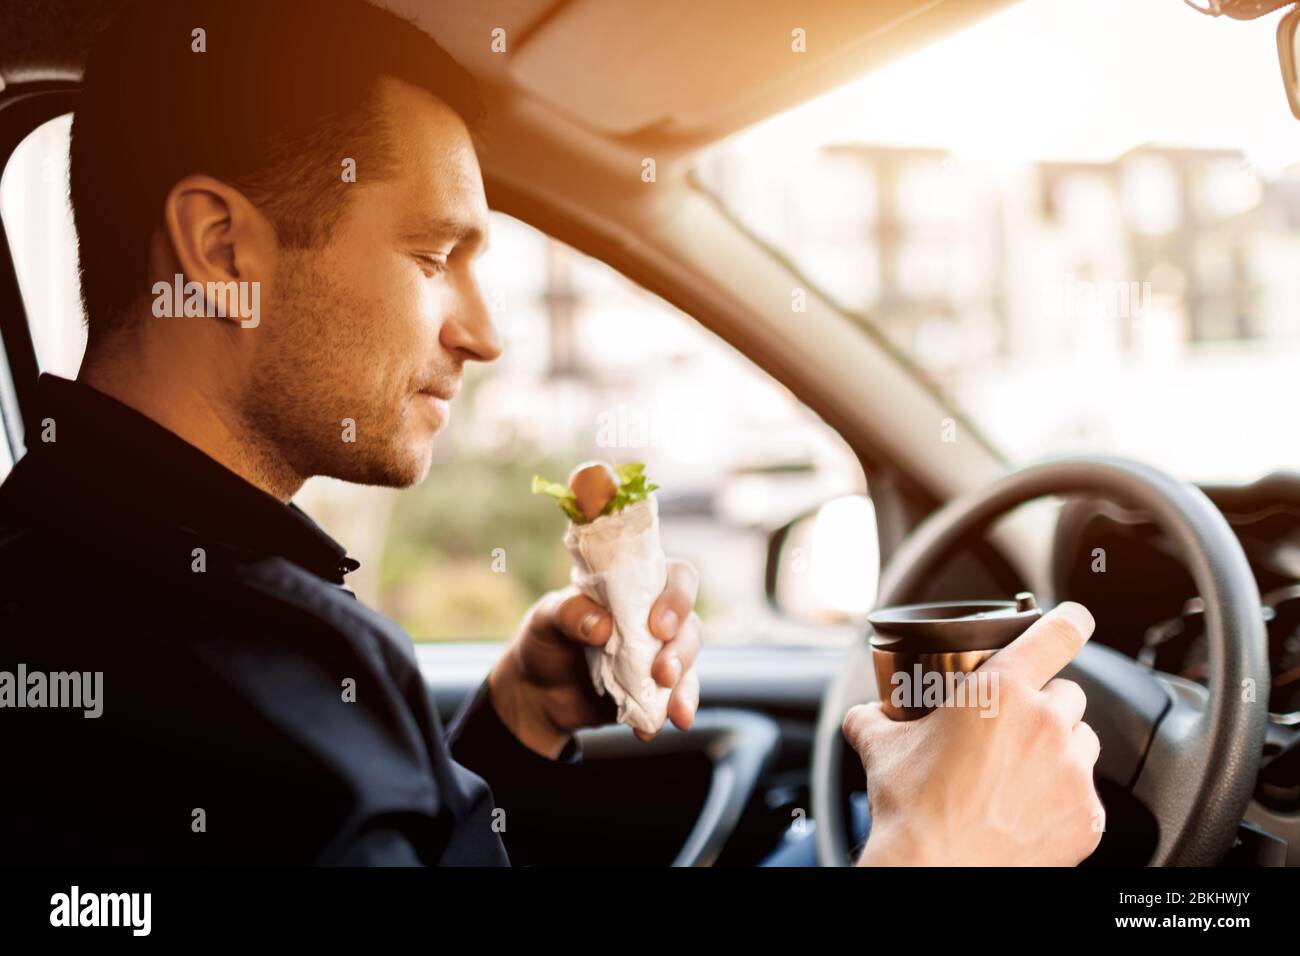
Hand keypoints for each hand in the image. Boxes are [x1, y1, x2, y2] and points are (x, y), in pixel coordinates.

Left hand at [487, 558, 702, 757]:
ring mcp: (658, 656)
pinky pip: (676, 700)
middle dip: (682, 651)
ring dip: (686, 689)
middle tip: (663, 674)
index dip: (677, 598)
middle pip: (690, 626)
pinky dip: (669, 715)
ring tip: (675, 713)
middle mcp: (655, 618)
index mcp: (635, 587)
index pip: (677, 578)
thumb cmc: (545, 641)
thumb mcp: (545, 619)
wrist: (536, 694)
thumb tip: (603, 626)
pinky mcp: (655, 691)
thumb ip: (569, 614)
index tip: (659, 625)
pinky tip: (648, 731)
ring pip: (689, 666)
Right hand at [843, 602, 1104, 865]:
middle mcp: (1046, 724)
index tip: (1074, 619)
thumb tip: (865, 714)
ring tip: (1021, 773)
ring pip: (1082, 742)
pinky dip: (1063, 798)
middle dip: (1043, 706)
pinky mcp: (1087, 816)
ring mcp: (1072, 771)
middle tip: (1011, 730)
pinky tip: (1027, 810)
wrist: (936, 872)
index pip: (1058, 634)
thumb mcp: (880, 747)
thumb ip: (875, 717)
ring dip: (1059, 748)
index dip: (1069, 620)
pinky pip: (1085, 793)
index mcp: (1001, 691)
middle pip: (1068, 694)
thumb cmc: (912, 809)